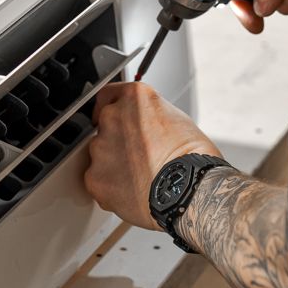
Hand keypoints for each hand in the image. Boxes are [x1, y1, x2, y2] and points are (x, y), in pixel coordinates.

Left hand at [84, 82, 221, 228]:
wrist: (189, 192)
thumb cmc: (192, 160)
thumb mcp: (177, 120)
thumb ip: (150, 117)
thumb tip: (144, 127)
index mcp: (135, 98)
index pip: (108, 95)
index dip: (111, 109)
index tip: (115, 120)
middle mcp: (113, 117)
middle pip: (104, 127)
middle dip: (117, 141)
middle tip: (139, 157)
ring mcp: (100, 148)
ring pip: (99, 155)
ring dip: (112, 164)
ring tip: (141, 178)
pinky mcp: (95, 177)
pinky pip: (97, 181)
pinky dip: (110, 187)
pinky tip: (132, 192)